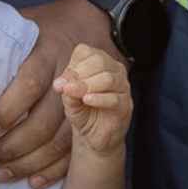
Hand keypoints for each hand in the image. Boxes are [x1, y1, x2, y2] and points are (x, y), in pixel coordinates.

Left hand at [0, 0, 111, 185]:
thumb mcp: (21, 21)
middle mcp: (67, 75)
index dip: (6, 110)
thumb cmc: (45, 25)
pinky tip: (34, 181)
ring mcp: (82, 97)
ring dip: (31, 163)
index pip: (27, 84)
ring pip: (61, 140)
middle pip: (44, 121)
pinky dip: (56, 169)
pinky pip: (76, 149)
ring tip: (3, 173)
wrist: (92, 20)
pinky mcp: (91, 114)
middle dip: (14, 146)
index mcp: (46, 50)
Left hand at [52, 41, 131, 162]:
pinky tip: (87, 101)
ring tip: (74, 94)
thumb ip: (66, 90)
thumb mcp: (69, 99)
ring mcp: (123, 87)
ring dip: (88, 86)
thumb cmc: (83, 112)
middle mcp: (114, 71)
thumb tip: (61, 84)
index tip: (63, 82)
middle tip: (67, 88)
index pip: (86, 52)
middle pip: (100, 61)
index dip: (73, 65)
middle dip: (80, 75)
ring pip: (108, 78)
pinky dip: (99, 98)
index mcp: (99, 63)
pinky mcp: (126, 106)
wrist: (94, 136)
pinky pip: (115, 98)